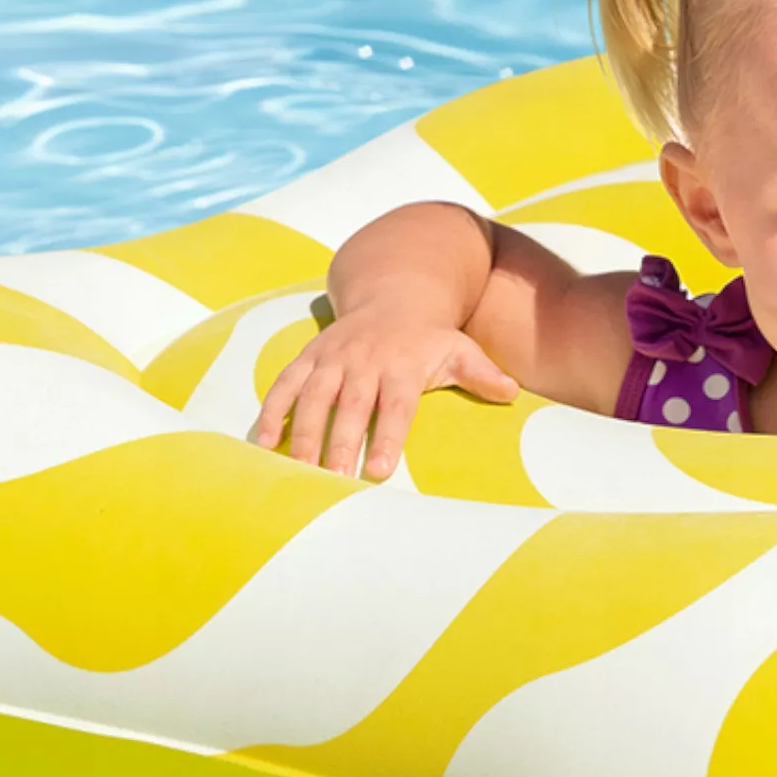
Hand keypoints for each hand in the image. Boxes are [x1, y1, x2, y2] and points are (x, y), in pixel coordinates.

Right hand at [250, 304, 517, 479]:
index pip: (394, 406)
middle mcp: (363, 361)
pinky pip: (284, 384)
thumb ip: (482, 373)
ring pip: (312, 397)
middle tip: (335, 481)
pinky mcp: (308, 358)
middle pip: (350, 406)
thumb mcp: (459, 349)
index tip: (379, 470)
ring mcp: (331, 359)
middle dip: (340, 443)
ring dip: (303, 433)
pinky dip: (272, 410)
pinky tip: (264, 443)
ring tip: (299, 471)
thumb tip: (512, 391)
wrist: (391, 295)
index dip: (386, 437)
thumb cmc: (429, 337)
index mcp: (401, 365)